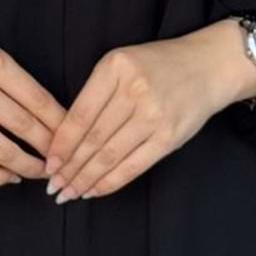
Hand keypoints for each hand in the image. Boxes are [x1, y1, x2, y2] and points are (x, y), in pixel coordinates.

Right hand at [0, 17, 66, 188]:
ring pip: (4, 151)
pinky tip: (9, 176)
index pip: (40, 99)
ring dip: (29, 167)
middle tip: (65, 161)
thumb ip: (15, 81)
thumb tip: (54, 116)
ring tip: (41, 172)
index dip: (62, 124)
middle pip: (26, 127)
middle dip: (51, 149)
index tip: (76, 138)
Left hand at [44, 21, 255, 200]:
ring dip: (85, 179)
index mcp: (115, 67)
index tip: (48, 164)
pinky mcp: (169, 137)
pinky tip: (94, 190)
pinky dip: (111, 182)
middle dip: (69, 168)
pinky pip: (133, 166)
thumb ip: (96, 93)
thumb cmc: (158, 65)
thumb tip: (65, 139)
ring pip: (110, 156)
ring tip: (69, 193)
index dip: (60, 145)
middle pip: (92, 139)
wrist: (207, 66)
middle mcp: (134, 90)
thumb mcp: (121, 63)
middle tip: (53, 186)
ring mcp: (153, 115)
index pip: (79, 114)